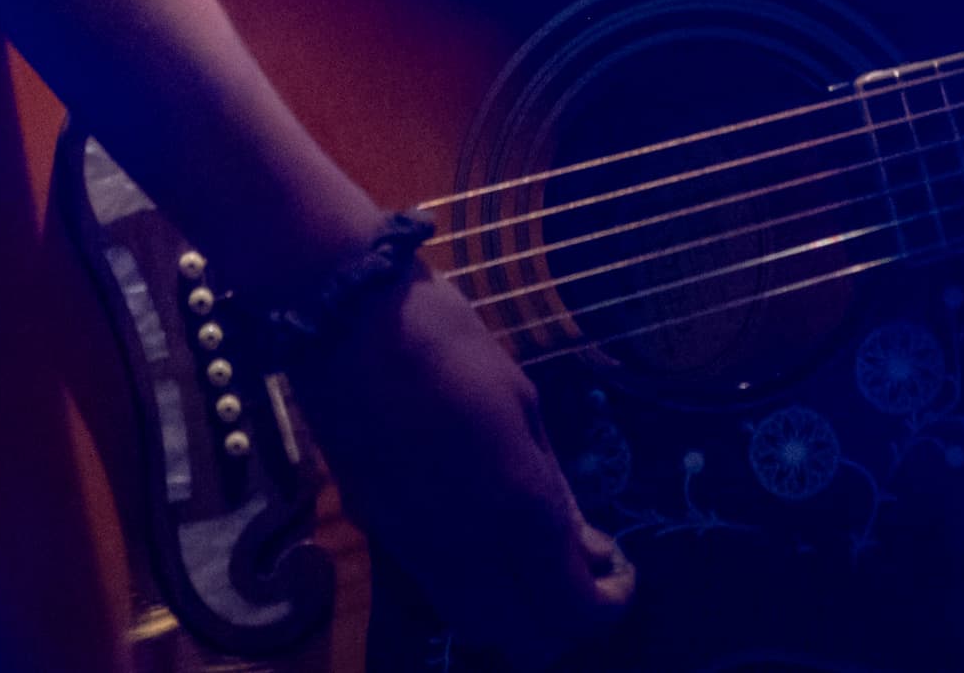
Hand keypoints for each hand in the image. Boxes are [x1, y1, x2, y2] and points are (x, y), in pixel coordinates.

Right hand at [292, 262, 635, 666]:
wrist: (345, 324)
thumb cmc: (449, 341)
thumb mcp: (522, 400)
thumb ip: (549, 481)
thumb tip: (576, 537)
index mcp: (515, 506)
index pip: (573, 608)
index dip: (609, 601)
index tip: (618, 564)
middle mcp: (465, 547)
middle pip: (525, 639)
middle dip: (564, 618)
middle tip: (581, 564)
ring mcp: (413, 549)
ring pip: (475, 624)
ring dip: (516, 611)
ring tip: (534, 554)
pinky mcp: (379, 536)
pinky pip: (437, 590)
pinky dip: (474, 587)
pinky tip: (486, 535)